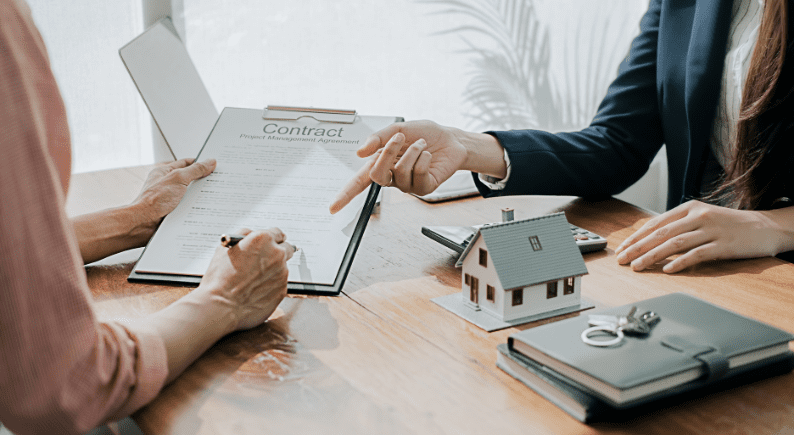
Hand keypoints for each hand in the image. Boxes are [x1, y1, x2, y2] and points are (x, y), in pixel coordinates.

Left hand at [133, 158, 216, 231]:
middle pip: (190, 179)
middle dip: (203, 181)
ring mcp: (170, 199)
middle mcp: (167, 185)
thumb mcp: (178, 179)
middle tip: (217, 181)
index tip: (214, 164)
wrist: (143, 224)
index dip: (200, 163)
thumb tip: (209, 162)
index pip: (186, 163)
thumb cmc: (153, 201)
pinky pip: (189, 208)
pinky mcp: (174, 212)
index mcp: (165, 172)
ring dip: (200, 197)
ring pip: (191, 195)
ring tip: (213, 196)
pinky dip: (197, 209)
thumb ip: (195, 170)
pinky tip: (204, 210)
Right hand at [197, 228, 294, 330]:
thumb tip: (251, 234)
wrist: (221, 305)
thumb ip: (244, 237)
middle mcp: (276, 254)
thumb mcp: (226, 248)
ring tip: (253, 280)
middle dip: (278, 252)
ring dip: (273, 270)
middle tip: (266, 259)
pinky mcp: (282, 289)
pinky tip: (255, 290)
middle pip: (286, 249)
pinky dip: (271, 285)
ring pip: (282, 268)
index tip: (274, 241)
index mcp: (263, 240)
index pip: (277, 233)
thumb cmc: (220, 278)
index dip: (274, 238)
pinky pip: (280, 283)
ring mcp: (282, 273)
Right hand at [329, 120, 467, 213]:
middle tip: (399, 137)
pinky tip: (429, 155)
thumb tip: (360, 152)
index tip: (332, 208)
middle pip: (377, 175)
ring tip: (422, 144)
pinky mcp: (424, 188)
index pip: (358, 183)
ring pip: (401, 171)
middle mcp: (392, 177)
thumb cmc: (423, 134)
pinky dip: (424, 158)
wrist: (450, 138)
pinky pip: (418, 174)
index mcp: (380, 164)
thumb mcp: (398, 129)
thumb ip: (378, 138)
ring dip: (413, 151)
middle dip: (387, 153)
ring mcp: (408, 185)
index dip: (345, 195)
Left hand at [615, 200, 782, 272]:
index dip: (636, 237)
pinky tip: (667, 270)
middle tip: (623, 260)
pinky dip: (680, 262)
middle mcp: (698, 216)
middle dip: (638, 248)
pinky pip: (697, 254)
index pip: (656, 223)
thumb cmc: (730, 224)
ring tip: (638, 267)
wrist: (766, 227)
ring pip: (674, 244)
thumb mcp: (703, 217)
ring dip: (652, 256)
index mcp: (690, 208)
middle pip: (661, 234)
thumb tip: (651, 237)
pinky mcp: (723, 245)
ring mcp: (711, 230)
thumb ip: (679, 225)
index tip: (622, 249)